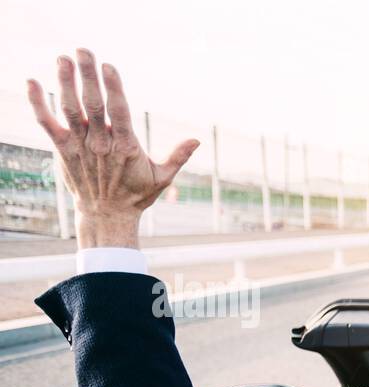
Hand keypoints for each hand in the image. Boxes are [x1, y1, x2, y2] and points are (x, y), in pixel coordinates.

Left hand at [26, 49, 199, 248]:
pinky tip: (31, 82)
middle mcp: (100, 144)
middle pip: (92, 104)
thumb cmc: (136, 195)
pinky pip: (47, 123)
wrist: (106, 216)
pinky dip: (37, 103)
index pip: (118, 112)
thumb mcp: (163, 178)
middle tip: (83, 50)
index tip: (108, 66)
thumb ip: (178, 156)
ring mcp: (79, 146)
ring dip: (65, 82)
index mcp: (125, 148)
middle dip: (87, 76)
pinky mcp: (63, 149)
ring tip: (63, 58)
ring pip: (70, 109)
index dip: (113, 88)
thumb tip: (197, 140)